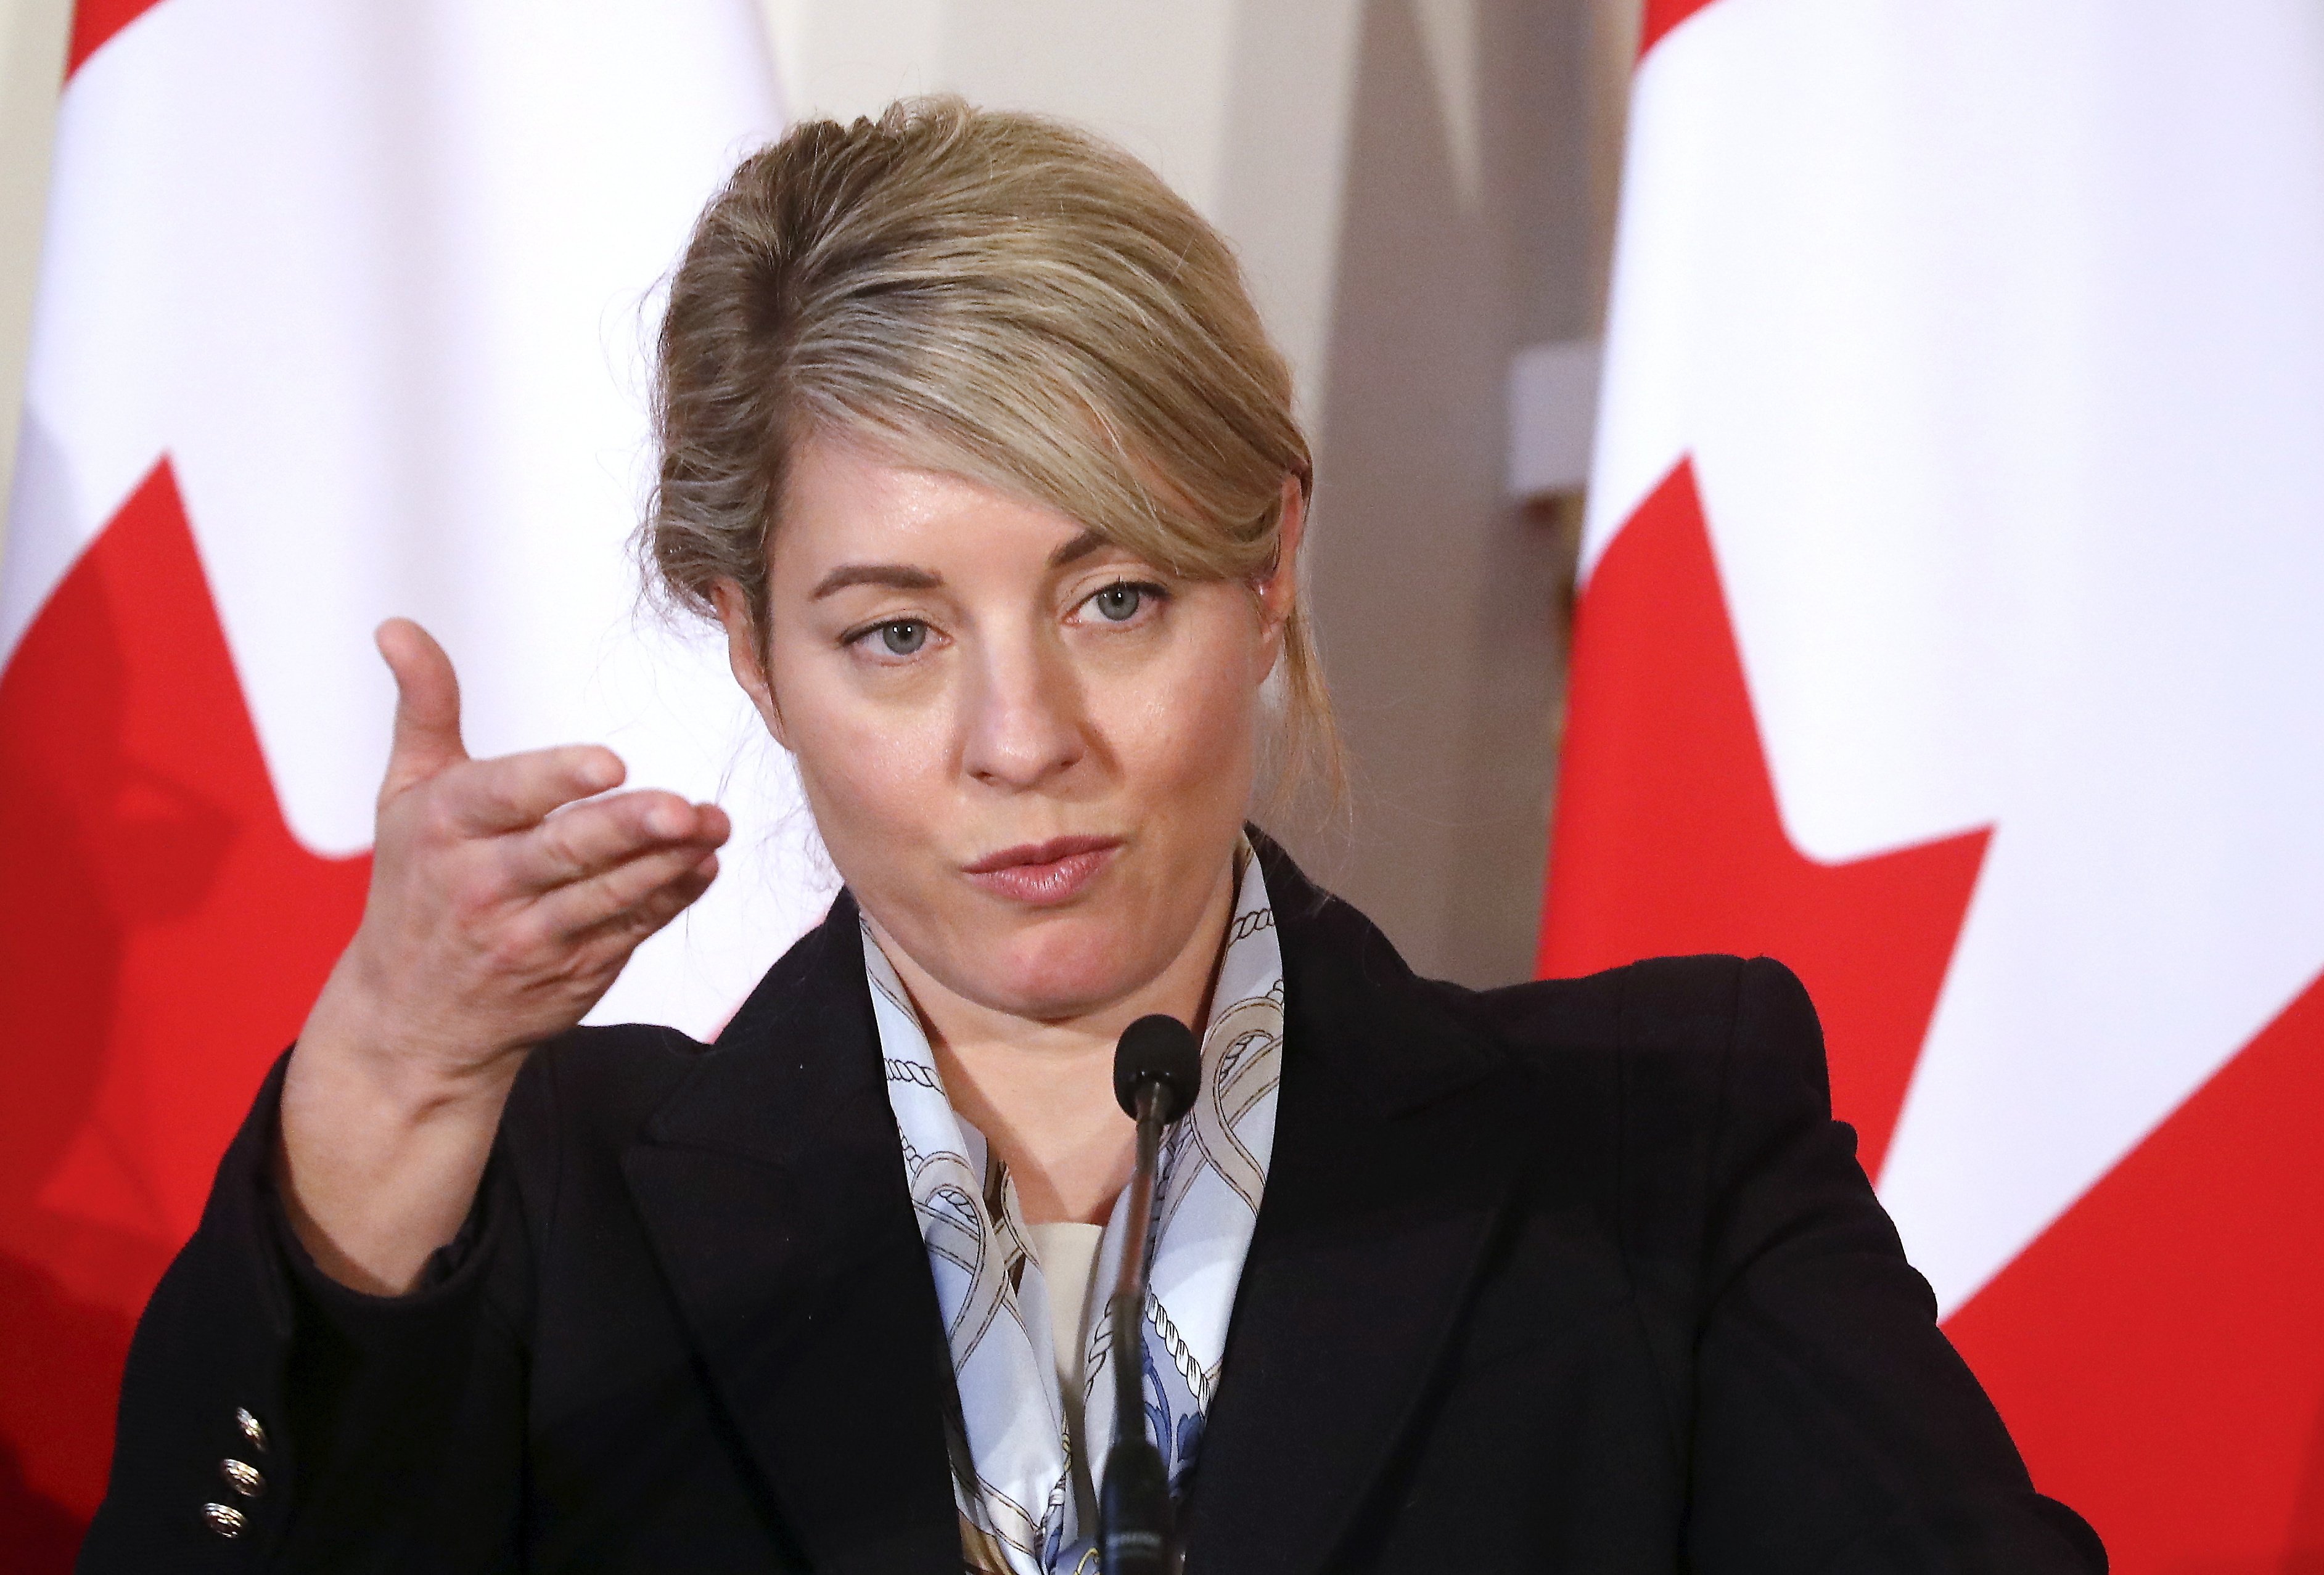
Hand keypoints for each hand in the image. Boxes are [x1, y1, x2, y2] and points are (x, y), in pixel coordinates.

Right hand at [301, 618, 728, 1105]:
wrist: (411, 1021)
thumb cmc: (414, 887)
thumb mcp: (404, 794)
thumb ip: (424, 707)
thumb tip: (397, 628)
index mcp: (444, 829)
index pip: (504, 796)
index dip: (557, 779)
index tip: (609, 764)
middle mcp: (485, 886)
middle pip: (566, 852)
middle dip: (629, 829)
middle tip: (683, 808)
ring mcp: (532, 936)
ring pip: (609, 895)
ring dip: (667, 862)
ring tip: (711, 827)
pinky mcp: (574, 971)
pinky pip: (630, 930)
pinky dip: (669, 899)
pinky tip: (701, 867)